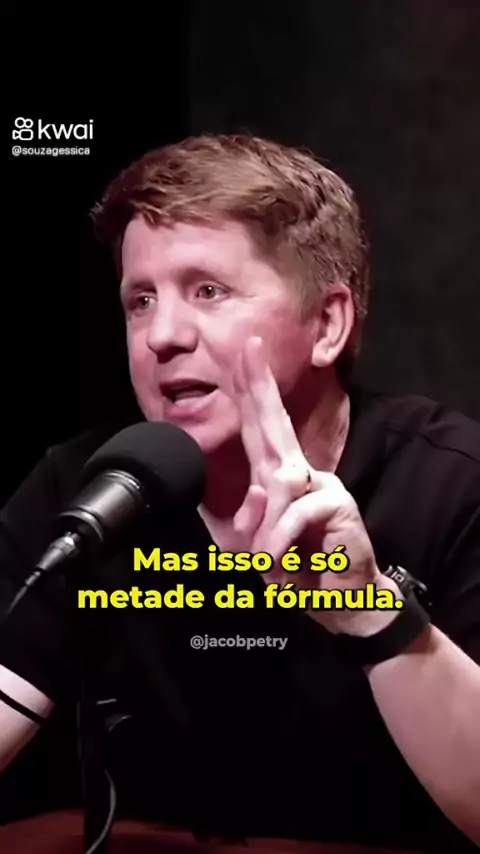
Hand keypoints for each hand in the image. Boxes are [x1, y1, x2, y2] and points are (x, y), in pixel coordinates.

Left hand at [229, 337, 400, 634]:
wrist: (340, 603)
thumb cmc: (299, 569)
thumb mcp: (256, 547)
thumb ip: (243, 520)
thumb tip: (249, 498)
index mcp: (278, 477)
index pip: (259, 428)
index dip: (248, 394)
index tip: (238, 358)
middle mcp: (299, 473)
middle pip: (274, 424)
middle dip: (257, 386)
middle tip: (246, 348)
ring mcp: (321, 485)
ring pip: (278, 482)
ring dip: (262, 528)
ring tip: (264, 562)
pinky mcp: (337, 505)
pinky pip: (296, 512)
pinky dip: (279, 540)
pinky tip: (278, 560)